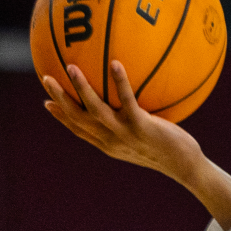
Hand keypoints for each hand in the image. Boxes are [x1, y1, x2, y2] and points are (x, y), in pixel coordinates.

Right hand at [44, 61, 203, 177]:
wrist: (185, 166)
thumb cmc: (167, 150)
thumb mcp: (143, 139)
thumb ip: (129, 124)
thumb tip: (126, 106)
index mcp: (109, 144)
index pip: (79, 130)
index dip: (61, 116)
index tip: (46, 102)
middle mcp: (112, 140)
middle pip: (78, 119)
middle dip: (60, 99)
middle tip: (45, 79)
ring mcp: (125, 134)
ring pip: (95, 110)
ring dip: (81, 89)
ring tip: (70, 67)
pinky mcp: (142, 127)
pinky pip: (127, 101)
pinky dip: (120, 82)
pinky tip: (115, 64)